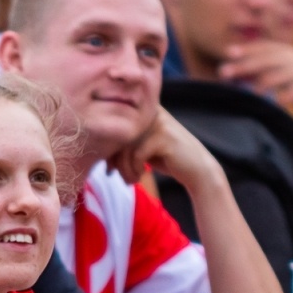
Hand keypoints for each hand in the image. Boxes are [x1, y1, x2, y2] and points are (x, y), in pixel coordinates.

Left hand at [107, 108, 223, 192]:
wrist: (197, 170)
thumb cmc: (165, 159)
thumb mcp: (140, 148)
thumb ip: (122, 144)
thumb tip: (96, 151)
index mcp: (142, 111)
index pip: (113, 128)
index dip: (107, 150)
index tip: (110, 168)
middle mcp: (149, 112)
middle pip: (117, 136)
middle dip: (113, 160)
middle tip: (115, 176)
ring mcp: (157, 122)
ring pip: (125, 147)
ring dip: (124, 169)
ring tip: (130, 180)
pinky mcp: (163, 136)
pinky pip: (136, 155)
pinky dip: (134, 170)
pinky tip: (141, 177)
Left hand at [218, 43, 292, 119]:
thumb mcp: (276, 71)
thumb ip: (254, 71)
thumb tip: (225, 72)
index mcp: (281, 51)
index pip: (261, 47)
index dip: (246, 49)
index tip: (228, 53)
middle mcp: (291, 57)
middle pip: (265, 60)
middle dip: (244, 66)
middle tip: (224, 73)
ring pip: (278, 75)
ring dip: (263, 83)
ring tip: (255, 92)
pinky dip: (285, 96)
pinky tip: (278, 102)